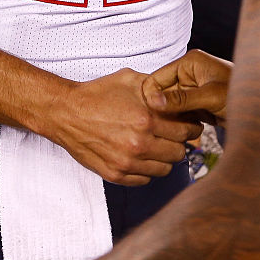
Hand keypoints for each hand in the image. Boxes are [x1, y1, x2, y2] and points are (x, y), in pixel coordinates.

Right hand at [49, 68, 202, 186]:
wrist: (67, 113)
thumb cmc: (98, 94)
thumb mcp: (130, 79)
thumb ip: (157, 86)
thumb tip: (178, 91)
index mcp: (146, 119)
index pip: (185, 130)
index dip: (191, 126)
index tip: (190, 123)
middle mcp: (139, 144)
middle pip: (178, 152)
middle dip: (180, 142)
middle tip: (175, 135)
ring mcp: (126, 162)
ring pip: (164, 169)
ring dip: (165, 158)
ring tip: (158, 146)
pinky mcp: (115, 174)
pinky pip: (145, 180)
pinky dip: (148, 170)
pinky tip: (143, 156)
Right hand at [143, 50, 231, 126]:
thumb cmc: (244, 95)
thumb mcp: (211, 96)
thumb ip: (182, 99)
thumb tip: (153, 101)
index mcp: (189, 63)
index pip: (157, 78)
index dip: (150, 97)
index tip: (148, 116)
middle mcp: (189, 75)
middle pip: (161, 94)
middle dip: (160, 111)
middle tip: (160, 129)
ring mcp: (192, 91)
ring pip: (169, 107)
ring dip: (171, 120)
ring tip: (175, 132)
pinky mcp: (197, 105)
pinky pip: (180, 115)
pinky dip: (180, 124)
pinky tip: (185, 133)